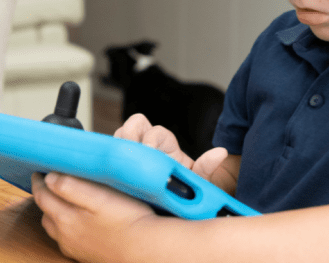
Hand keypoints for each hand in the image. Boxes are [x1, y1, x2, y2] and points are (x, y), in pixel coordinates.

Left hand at [31, 172, 154, 262]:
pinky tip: (77, 223)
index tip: (39, 170)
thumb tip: (49, 178)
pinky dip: (65, 228)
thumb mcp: (99, 196)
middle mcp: (65, 236)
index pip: (42, 196)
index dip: (39, 181)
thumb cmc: (127, 219)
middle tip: (49, 182)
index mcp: (65, 218)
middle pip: (45, 212)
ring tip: (61, 200)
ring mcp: (75, 247)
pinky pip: (67, 240)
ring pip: (54, 228)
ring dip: (53, 213)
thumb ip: (71, 186)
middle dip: (45, 196)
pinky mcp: (86, 255)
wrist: (146, 249)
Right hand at [114, 113, 228, 183]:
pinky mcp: (118, 166)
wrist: (174, 204)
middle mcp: (146, 143)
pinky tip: (111, 173)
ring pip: (117, 137)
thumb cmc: (185, 190)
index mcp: (166, 143)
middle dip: (129, 136)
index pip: (155, 130)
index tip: (149, 153)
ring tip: (120, 165)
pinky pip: (107, 154)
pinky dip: (107, 159)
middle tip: (130, 154)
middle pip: (132, 125)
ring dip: (118, 147)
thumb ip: (206, 167)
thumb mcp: (197, 181)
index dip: (150, 139)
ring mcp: (130, 152)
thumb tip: (221, 152)